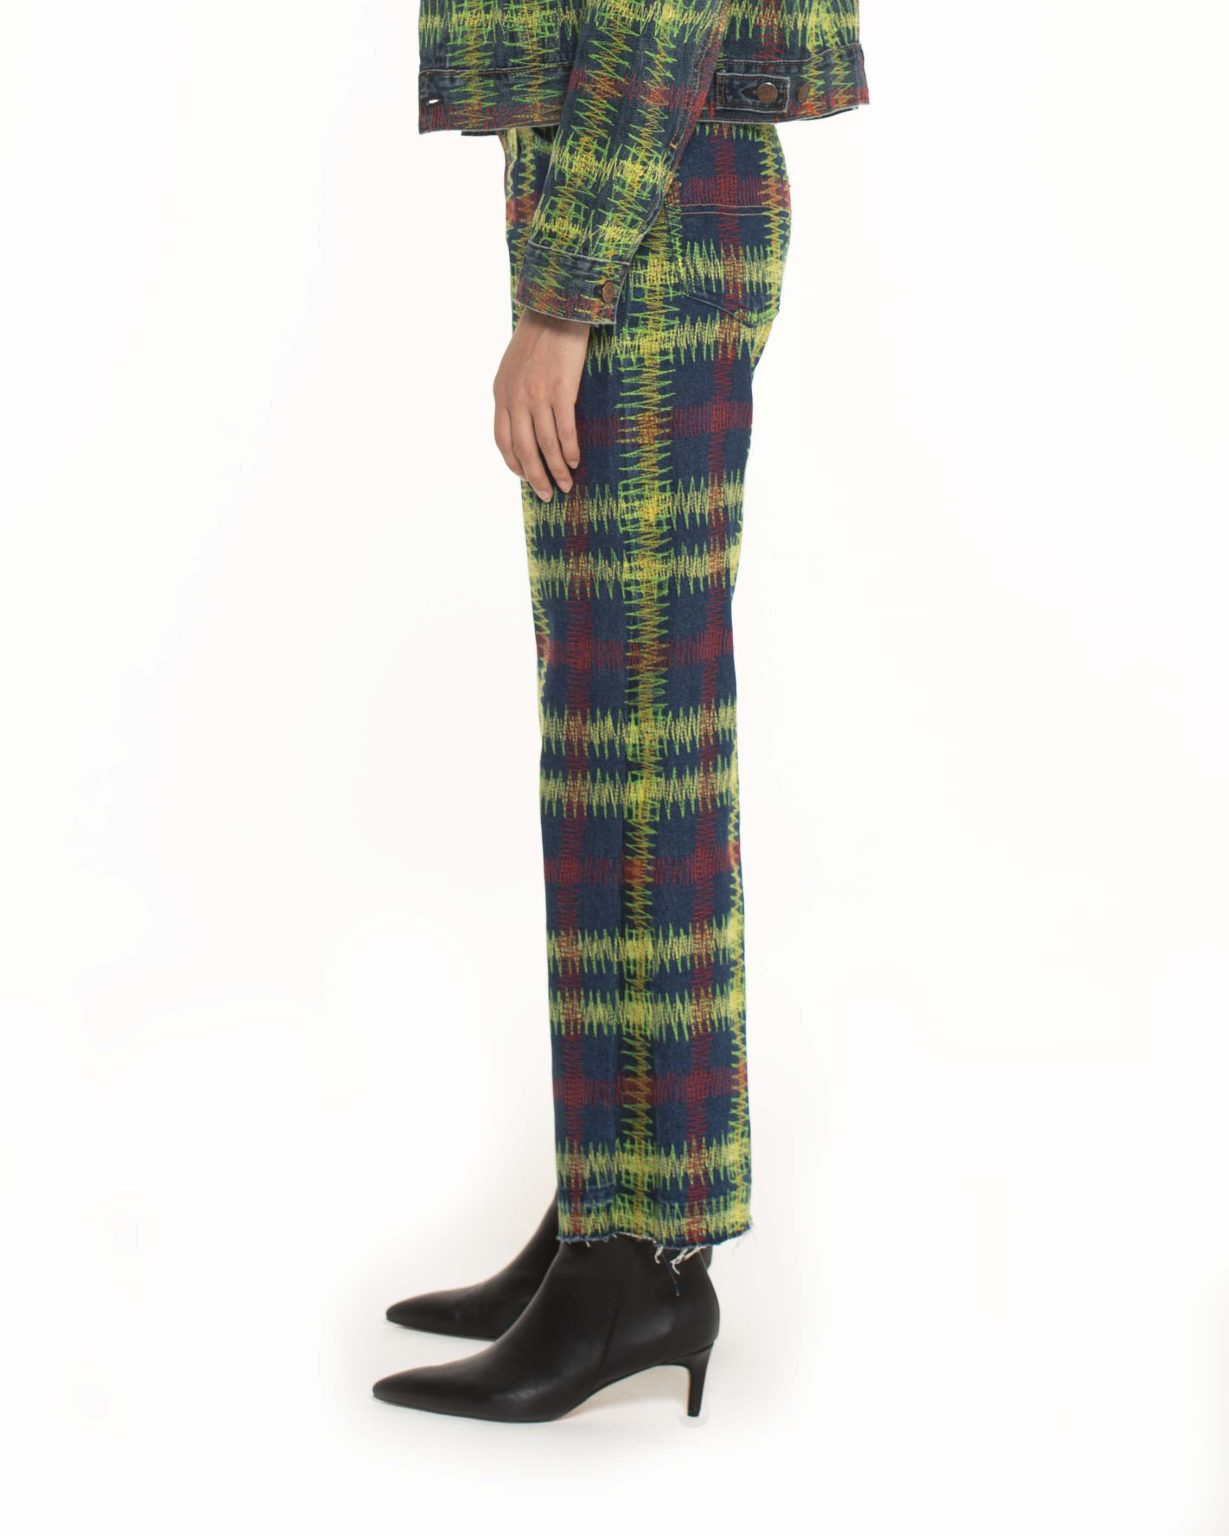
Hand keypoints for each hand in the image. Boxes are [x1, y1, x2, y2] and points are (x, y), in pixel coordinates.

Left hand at [493, 308, 589, 500]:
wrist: (557, 307)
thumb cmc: (541, 336)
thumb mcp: (514, 366)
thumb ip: (515, 393)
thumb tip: (525, 419)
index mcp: (501, 394)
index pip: (502, 440)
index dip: (514, 464)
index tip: (526, 478)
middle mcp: (515, 398)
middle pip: (522, 450)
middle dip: (535, 477)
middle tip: (546, 495)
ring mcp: (537, 396)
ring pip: (544, 445)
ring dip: (555, 470)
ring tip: (565, 485)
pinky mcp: (561, 391)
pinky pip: (564, 431)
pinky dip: (568, 451)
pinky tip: (574, 461)